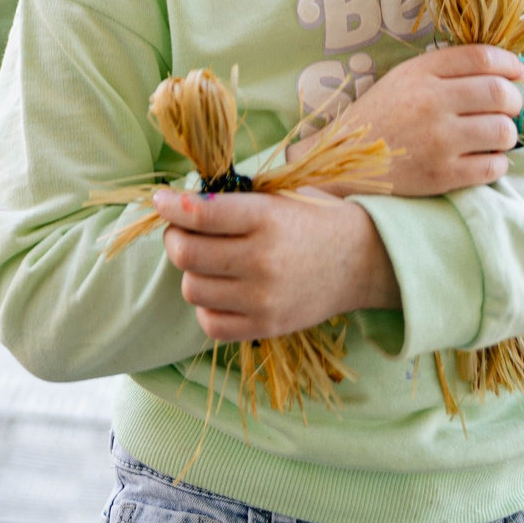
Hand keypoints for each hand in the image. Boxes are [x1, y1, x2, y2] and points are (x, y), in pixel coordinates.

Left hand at [154, 188, 400, 342]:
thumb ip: (233, 200)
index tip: (161, 200)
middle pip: (187, 254)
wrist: (362, 260)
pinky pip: (210, 323)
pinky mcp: (266, 327)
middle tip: (181, 230)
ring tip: (206, 260)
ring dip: (191, 272)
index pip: (200, 214)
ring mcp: (263, 298)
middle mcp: (263, 260)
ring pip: (192, 289)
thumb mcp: (279, 196)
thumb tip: (180, 202)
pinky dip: (206, 305)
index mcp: (267, 218)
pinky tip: (220, 289)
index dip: (170, 206)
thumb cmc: (314, 219)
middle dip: (174, 238)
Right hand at [297, 44, 523, 195]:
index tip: (517, 73)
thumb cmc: (381, 116)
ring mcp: (437, 142)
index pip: (481, 57)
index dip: (509, 63)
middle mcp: (430, 104)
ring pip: (502, 131)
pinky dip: (498, 162)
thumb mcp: (404, 78)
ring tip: (496, 135)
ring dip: (508, 133)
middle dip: (514, 100)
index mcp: (420, 73)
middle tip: (509, 107)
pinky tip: (486, 159)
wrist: (345, 162)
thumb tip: (504, 71)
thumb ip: (446, 69)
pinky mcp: (441, 176)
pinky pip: (493, 167)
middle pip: (499, 93)